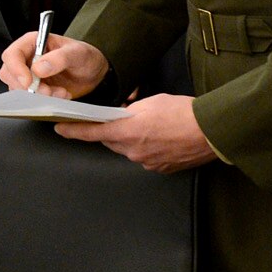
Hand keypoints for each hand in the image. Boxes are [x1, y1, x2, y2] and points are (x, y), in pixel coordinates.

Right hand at [1, 32, 108, 97]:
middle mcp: (27, 57)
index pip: (12, 55)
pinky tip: (60, 95)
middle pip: (9, 74)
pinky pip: (28, 98)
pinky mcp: (33, 88)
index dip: (16, 69)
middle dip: (28, 87)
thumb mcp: (78, 53)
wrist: (94, 73)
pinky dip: (44, 100)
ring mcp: (28, 74)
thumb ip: (60, 58)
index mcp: (33, 42)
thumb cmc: (85, 57)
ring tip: (60, 92)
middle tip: (49, 91)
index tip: (28, 82)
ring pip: (18, 88)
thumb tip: (38, 68)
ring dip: (38, 95)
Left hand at [52, 92, 215, 172]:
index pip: (91, 132)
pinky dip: (149, 149)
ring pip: (128, 150)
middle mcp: (132, 151)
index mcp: (127, 131)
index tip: (59, 128)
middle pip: (111, 141)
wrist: (212, 131)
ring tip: (153, 128)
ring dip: (133, 140)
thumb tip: (123, 115)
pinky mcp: (160, 169)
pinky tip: (164, 139)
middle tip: (124, 120)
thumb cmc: (184, 113)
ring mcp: (146, 162)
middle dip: (113, 132)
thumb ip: (131, 111)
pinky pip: (146, 158)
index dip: (73, 131)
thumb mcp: (152, 102)